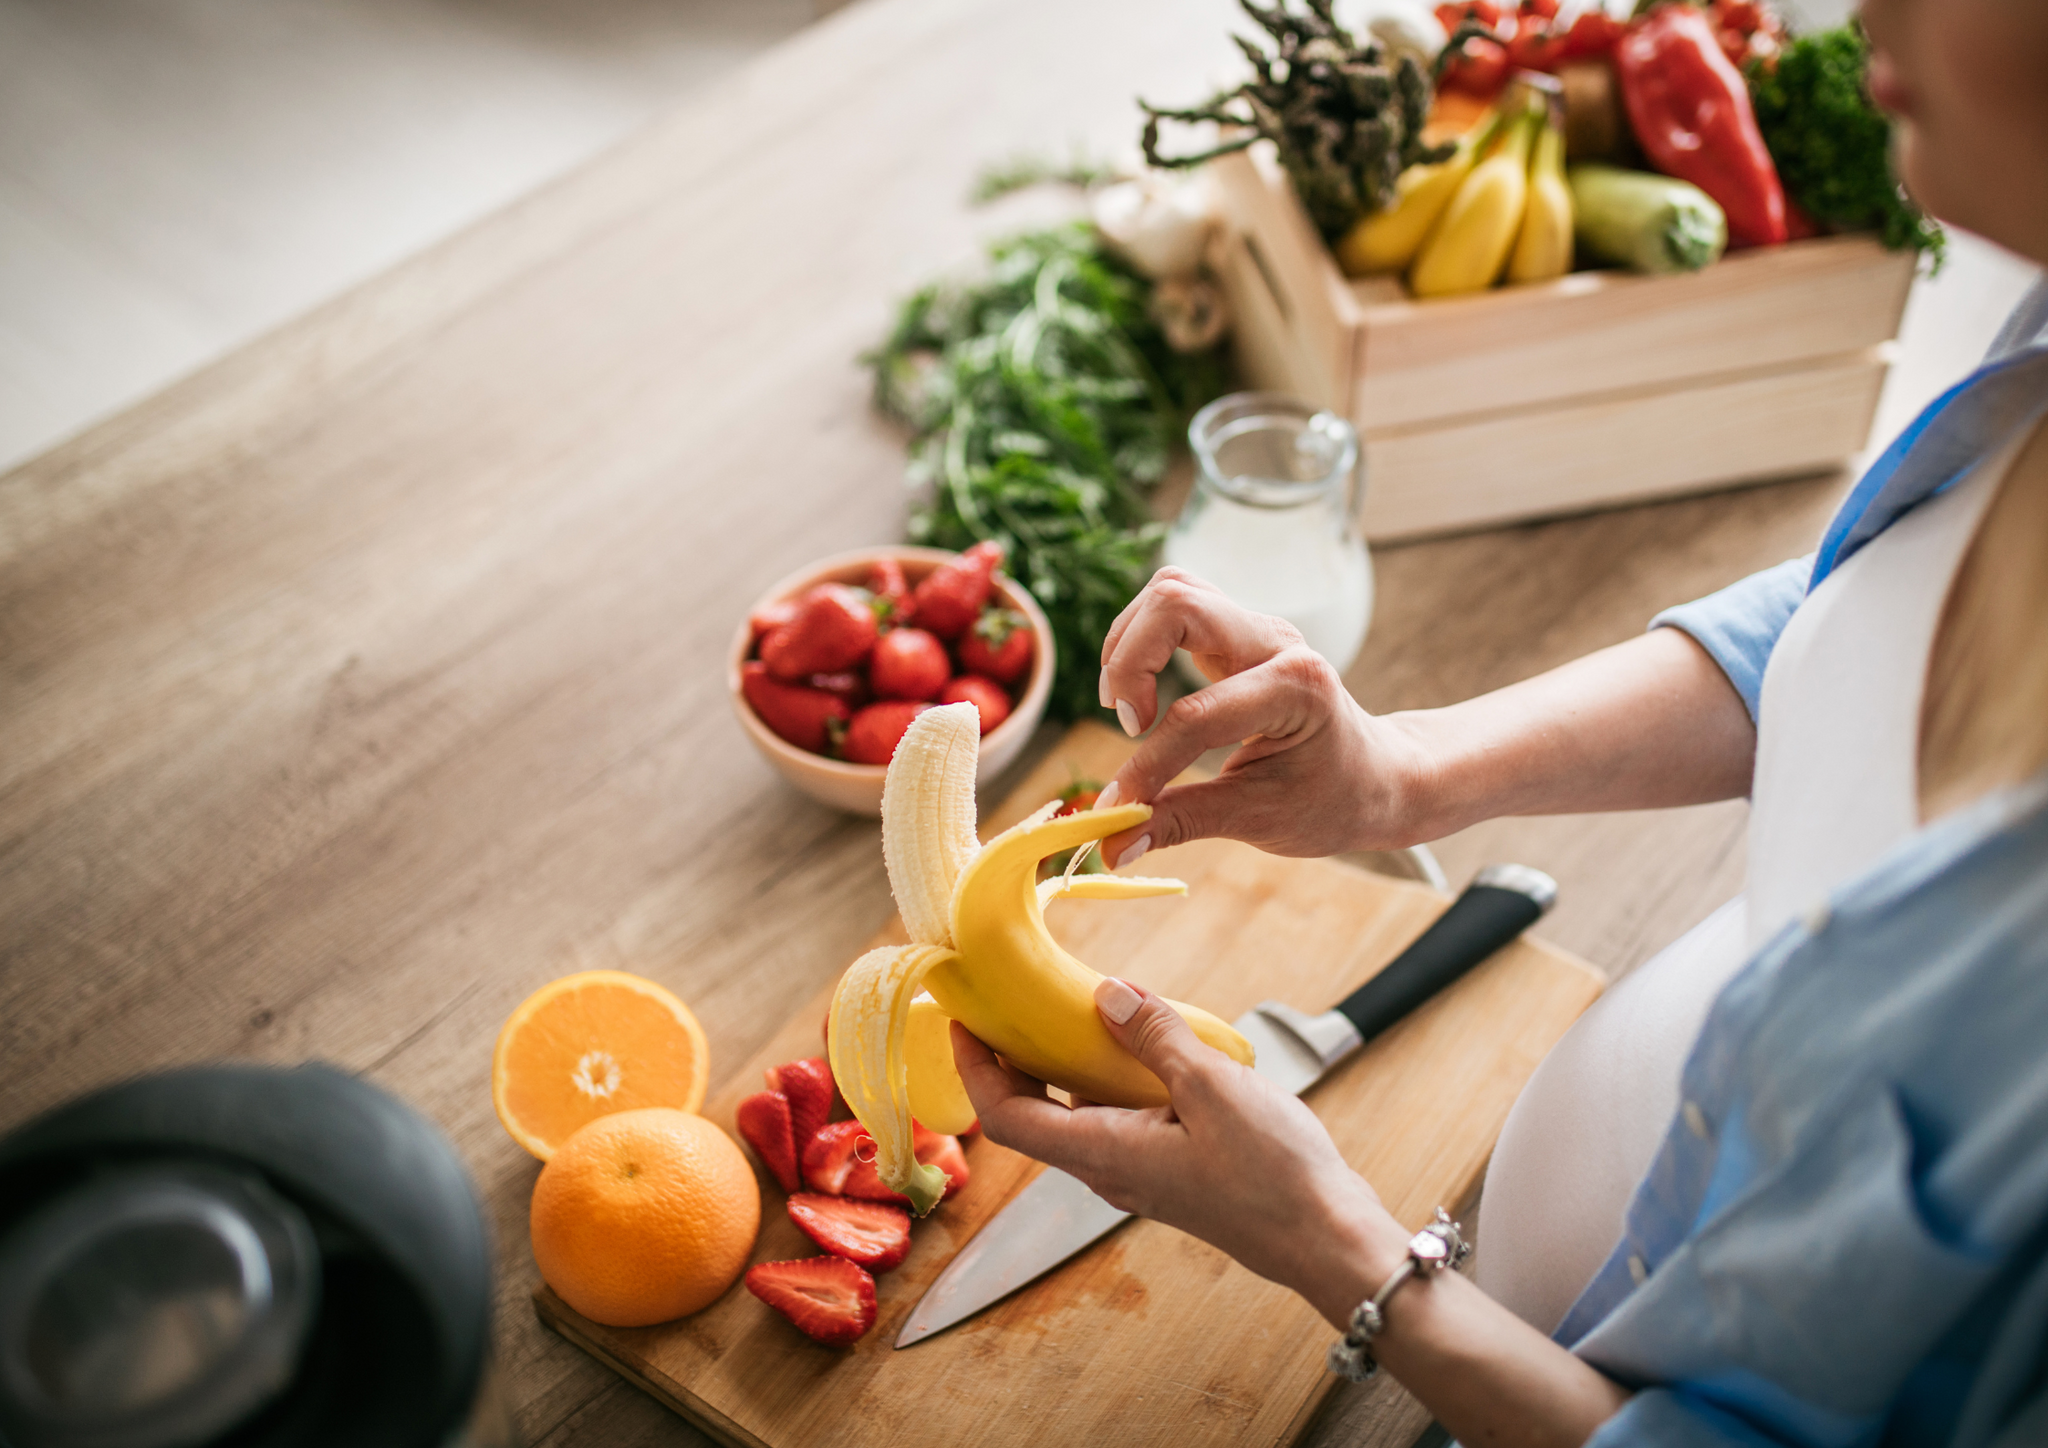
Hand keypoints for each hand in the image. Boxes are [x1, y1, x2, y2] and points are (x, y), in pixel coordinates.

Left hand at [952, 979, 1404, 1324]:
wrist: (1328, 1239)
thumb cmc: (1274, 1176)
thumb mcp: (1212, 1088)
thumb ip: (1155, 1038)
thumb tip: (1106, 994)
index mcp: (1104, 1154)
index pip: (1008, 1117)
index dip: (977, 1069)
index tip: (965, 1020)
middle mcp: (1109, 1171)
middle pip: (1035, 1115)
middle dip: (1013, 1058)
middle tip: (1009, 1000)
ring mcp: (1139, 1175)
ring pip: (1077, 1118)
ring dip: (1062, 1067)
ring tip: (1068, 1009)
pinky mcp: (1169, 1172)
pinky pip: (1116, 1122)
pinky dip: (1106, 1082)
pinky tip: (1138, 1048)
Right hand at [1092, 568, 1427, 865]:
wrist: (1375, 776)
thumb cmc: (1331, 799)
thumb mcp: (1260, 820)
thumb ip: (1181, 824)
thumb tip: (1112, 848)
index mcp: (1297, 688)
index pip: (1196, 715)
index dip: (1147, 765)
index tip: (1121, 806)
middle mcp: (1276, 641)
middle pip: (1176, 603)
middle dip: (1130, 664)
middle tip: (1131, 725)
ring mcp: (1255, 628)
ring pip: (1171, 591)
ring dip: (1129, 645)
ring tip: (1129, 709)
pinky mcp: (1236, 630)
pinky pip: (1175, 605)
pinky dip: (1142, 640)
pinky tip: (1140, 690)